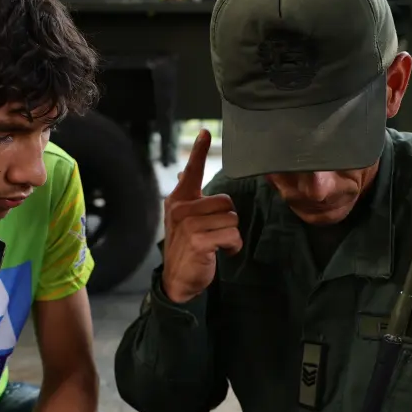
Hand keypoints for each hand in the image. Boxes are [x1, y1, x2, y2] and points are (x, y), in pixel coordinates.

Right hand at [160, 129, 242, 303]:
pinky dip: (232, 246)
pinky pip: (231, 235)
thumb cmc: (186, 247)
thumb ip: (188, 196)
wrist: (179, 280)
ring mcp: (189, 225)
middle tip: (215, 234)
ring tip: (217, 245)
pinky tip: (221, 253)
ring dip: (231, 236)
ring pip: (232, 219)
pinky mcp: (199, 241)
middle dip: (228, 220)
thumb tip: (185, 171)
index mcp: (179, 200)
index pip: (193, 170)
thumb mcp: (184, 219)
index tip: (207, 132)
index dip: (200, 150)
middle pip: (226, 201)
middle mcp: (182, 209)